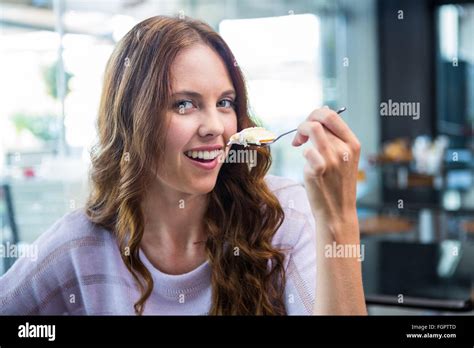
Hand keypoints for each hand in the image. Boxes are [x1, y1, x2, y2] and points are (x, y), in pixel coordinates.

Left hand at [292, 107, 360, 232]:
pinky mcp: (320, 170)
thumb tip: (320, 114)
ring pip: (312, 129)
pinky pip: (306, 150)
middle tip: (299, 136)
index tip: (308, 128)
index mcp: (353, 143)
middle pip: (319, 119)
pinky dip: (303, 154)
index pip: (332, 115)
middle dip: (304, 122)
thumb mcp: (343, 159)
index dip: (315, 115)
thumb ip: (333, 138)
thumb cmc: (336, 185)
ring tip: (298, 145)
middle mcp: (345, 149)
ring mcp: (333, 159)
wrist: (338, 213)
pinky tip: (306, 165)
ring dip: (300, 135)